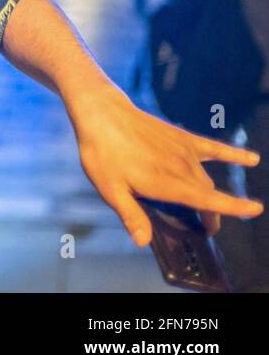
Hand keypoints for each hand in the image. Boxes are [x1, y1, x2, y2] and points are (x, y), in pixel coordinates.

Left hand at [66, 85, 261, 245]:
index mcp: (166, 183)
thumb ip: (130, 215)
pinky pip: (213, 148)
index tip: (253, 210)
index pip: (208, 201)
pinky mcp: (181, 137)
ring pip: (206, 178)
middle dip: (211, 214)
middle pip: (207, 195)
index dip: (232, 208)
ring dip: (211, 193)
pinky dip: (233, 154)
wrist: (102, 114)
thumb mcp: (110, 189)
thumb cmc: (102, 153)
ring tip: (210, 207)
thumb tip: (143, 241)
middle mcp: (181, 167)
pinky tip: (252, 159)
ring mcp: (183, 151)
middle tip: (206, 227)